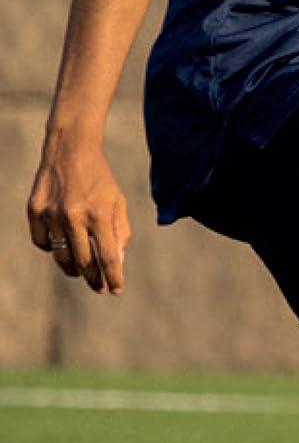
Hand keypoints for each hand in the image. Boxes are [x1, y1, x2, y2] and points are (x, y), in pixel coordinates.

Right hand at [26, 136, 131, 293]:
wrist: (70, 151)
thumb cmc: (100, 180)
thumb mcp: (118, 203)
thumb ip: (120, 233)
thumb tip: (117, 263)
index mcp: (100, 215)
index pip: (109, 257)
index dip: (113, 277)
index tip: (116, 290)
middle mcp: (74, 216)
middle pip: (84, 262)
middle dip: (94, 279)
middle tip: (99, 287)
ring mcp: (51, 214)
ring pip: (61, 256)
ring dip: (73, 269)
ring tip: (82, 272)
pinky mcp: (34, 211)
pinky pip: (42, 242)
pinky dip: (52, 249)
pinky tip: (61, 248)